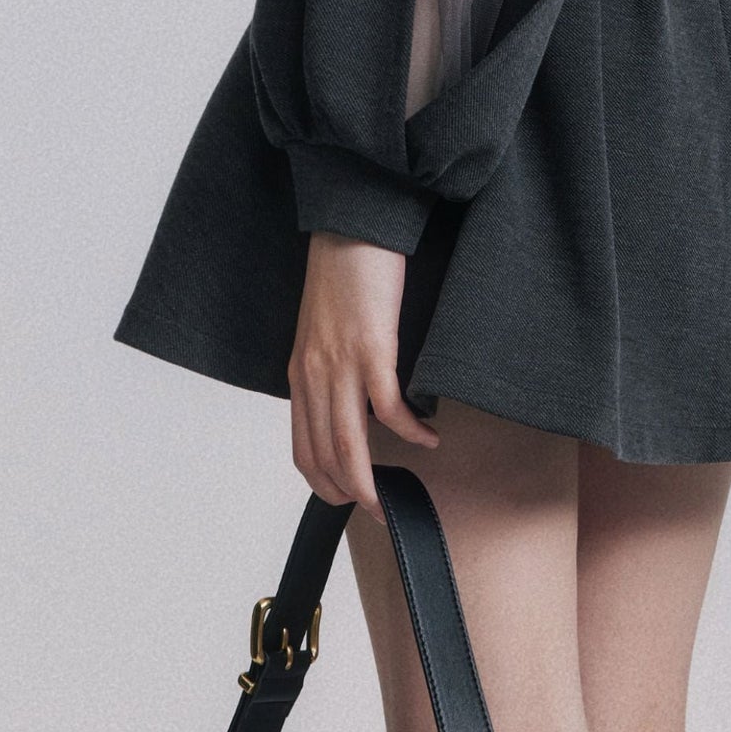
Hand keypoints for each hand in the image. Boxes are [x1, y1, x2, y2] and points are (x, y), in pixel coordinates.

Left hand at [288, 232, 441, 520]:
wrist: (352, 221)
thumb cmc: (343, 270)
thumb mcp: (323, 328)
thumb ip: (330, 368)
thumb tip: (355, 404)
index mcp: (301, 372)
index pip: (302, 448)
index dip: (324, 484)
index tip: (350, 498)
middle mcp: (314, 374)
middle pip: (325, 456)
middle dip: (352, 493)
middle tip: (381, 510)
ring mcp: (340, 363)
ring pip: (350, 444)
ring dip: (373, 479)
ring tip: (396, 496)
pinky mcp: (372, 347)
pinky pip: (390, 407)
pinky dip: (410, 431)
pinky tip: (429, 436)